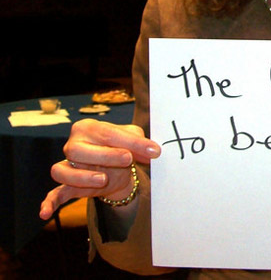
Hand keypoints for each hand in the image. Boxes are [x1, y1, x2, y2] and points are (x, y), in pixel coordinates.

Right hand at [39, 119, 160, 219]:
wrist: (119, 167)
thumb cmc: (124, 147)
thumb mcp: (135, 141)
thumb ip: (141, 145)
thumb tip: (154, 151)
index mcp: (89, 128)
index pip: (107, 133)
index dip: (130, 142)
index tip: (152, 151)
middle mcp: (74, 145)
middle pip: (78, 150)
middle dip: (106, 156)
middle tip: (128, 160)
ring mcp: (68, 166)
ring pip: (62, 171)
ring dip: (82, 177)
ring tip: (103, 179)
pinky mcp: (68, 185)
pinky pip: (55, 193)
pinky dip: (50, 203)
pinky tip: (45, 213)